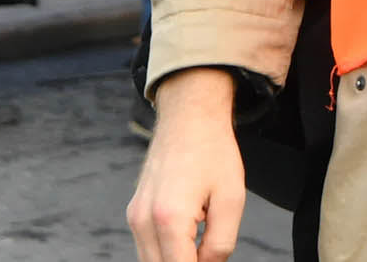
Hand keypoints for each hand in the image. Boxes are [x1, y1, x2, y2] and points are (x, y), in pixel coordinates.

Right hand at [128, 69, 247, 261]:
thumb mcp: (232, 198)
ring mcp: (135, 217)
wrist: (189, 118)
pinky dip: (166, 251)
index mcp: (169, 218)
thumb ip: (221, 242)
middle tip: (209, 254)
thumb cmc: (213, 153)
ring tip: (201, 243)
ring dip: (175, 259)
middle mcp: (143, 220)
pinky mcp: (134, 213)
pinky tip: (189, 238)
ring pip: (150, 261)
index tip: (213, 261)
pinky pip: (147, 247)